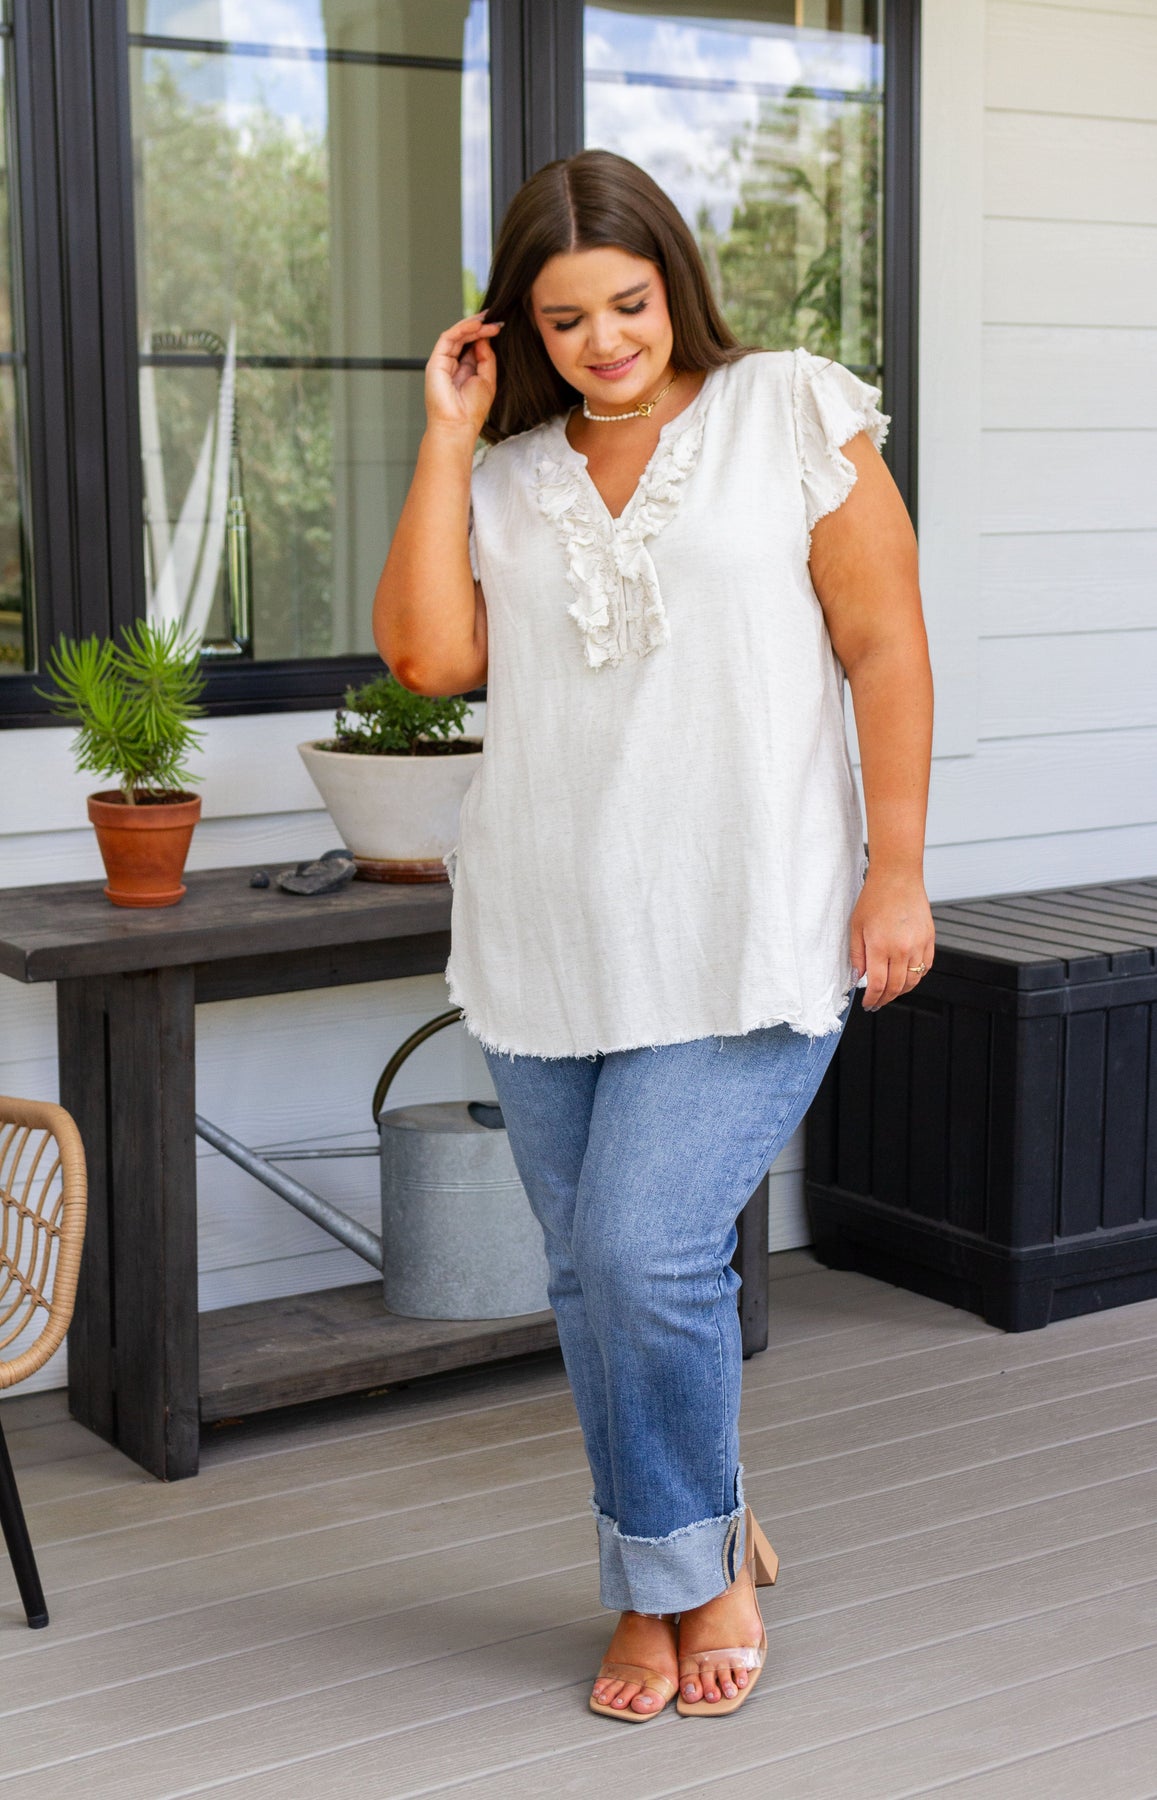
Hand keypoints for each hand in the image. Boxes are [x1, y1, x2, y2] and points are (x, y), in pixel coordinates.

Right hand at [425, 310, 502, 438]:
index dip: (484, 335)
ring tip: (488, 321)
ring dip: (472, 325)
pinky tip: (476, 326)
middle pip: (464, 338)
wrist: (457, 426)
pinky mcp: (435, 361)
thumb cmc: (471, 411)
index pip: (472, 346)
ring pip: (456, 335)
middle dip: (479, 327)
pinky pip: (448, 338)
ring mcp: (442, 362)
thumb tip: (484, 338)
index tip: (499, 328)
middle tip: (495, 320)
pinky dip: (462, 329)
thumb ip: (486, 358)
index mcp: (464, 371)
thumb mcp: (487, 380)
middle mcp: (452, 365)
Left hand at [849, 867, 933, 1010]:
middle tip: (877, 1003)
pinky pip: (926, 967)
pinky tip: (906, 978)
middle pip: (896, 987)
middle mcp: (902, 949)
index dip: (872, 999)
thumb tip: (858, 979)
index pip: (878, 985)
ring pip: (913, 981)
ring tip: (890, 993)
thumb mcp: (856, 927)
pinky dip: (916, 977)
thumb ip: (857, 956)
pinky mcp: (930, 939)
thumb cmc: (874, 898)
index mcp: (880, 946)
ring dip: (901, 991)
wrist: (898, 877)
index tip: (867, 1003)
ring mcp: (919, 945)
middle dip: (885, 999)